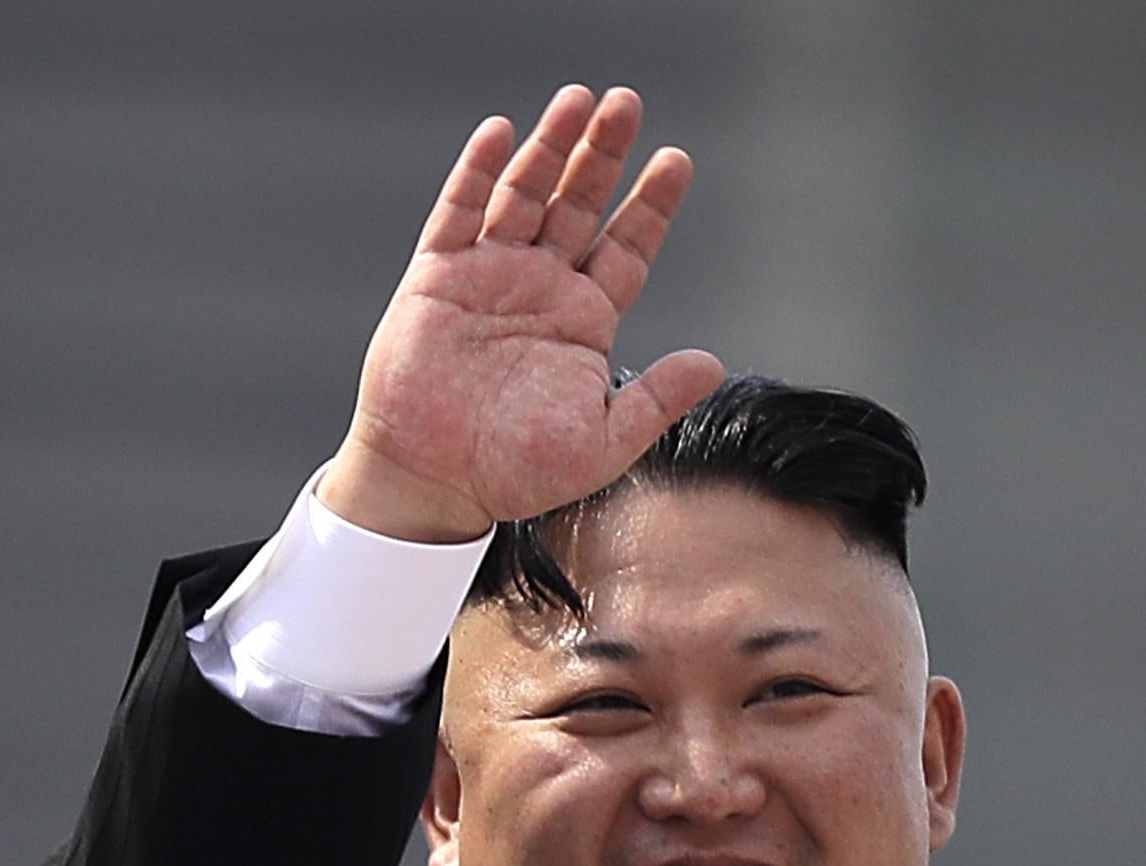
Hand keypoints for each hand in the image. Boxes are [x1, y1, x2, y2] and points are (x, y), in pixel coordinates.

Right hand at [318, 85, 725, 542]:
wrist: (433, 483)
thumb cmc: (515, 472)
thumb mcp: (603, 444)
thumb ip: (656, 400)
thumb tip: (712, 363)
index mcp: (583, 321)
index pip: (626, 247)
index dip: (651, 204)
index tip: (675, 161)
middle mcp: (540, 289)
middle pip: (579, 204)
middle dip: (603, 155)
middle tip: (627, 104)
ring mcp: (488, 277)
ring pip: (525, 195)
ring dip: (549, 147)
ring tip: (577, 101)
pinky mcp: (438, 279)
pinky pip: (459, 214)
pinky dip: (477, 173)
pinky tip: (501, 134)